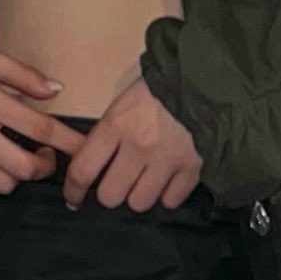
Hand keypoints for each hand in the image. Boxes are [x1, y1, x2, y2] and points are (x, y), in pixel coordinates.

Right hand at [0, 44, 69, 199]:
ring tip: (19, 161)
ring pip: (1, 184)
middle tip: (45, 156)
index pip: (38, 128)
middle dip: (44, 167)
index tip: (84, 148)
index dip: (68, 142)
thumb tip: (55, 90)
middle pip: (22, 167)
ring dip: (18, 177)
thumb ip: (20, 73)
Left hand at [61, 74, 202, 212]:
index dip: (73, 190)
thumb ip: (109, 132)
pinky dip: (168, 195)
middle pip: (111, 195)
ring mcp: (167, 160)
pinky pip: (171, 200)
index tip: (73, 199)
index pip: (83, 169)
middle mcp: (139, 146)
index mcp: (116, 124)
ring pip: (140, 202)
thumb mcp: (125, 101)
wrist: (207, 77)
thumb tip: (92, 161)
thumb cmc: (161, 86)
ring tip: (145, 182)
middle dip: (111, 192)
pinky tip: (168, 182)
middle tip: (118, 183)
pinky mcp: (193, 167)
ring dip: (139, 195)